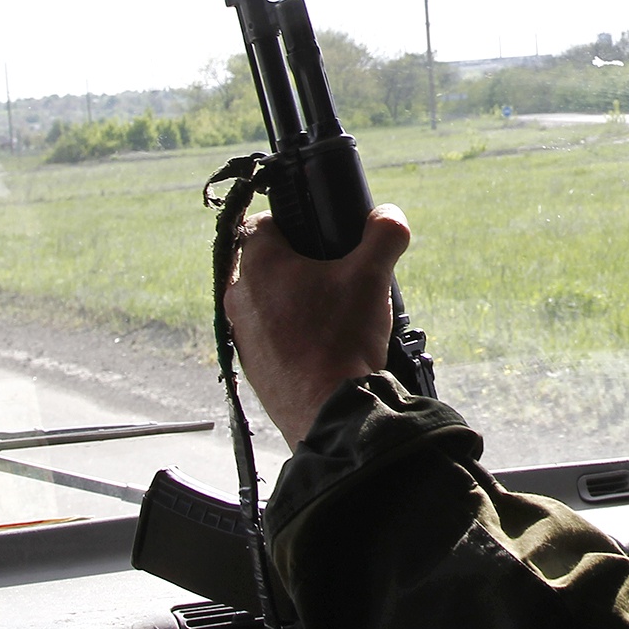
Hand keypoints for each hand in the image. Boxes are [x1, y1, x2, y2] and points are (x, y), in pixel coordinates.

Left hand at [225, 205, 410, 449]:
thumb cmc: (343, 337)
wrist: (329, 412)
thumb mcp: (373, 276)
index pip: (262, 223)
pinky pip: (267, 336)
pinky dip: (290, 334)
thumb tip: (389, 215)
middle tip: (334, 275)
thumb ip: (384, 235)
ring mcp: (240, 335)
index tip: (319, 235)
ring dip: (292, 301)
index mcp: (257, 265)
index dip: (292, 222)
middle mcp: (238, 297)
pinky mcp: (250, 366)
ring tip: (332, 314)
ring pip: (265, 301)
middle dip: (297, 265)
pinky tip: (323, 345)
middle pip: (265, 264)